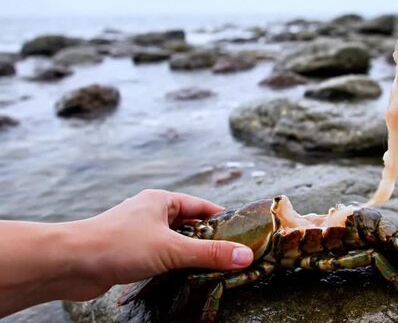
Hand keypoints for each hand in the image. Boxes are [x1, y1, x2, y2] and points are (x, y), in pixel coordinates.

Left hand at [68, 189, 254, 300]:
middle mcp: (151, 213)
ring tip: (213, 270)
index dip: (223, 219)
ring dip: (190, 255)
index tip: (243, 233)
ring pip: (175, 243)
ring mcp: (140, 233)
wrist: (70, 263)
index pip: (202, 206)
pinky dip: (173, 266)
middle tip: (232, 256)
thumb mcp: (172, 249)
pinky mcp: (130, 253)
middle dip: (209, 240)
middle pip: (190, 225)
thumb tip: (245, 255)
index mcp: (162, 200)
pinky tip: (184, 279)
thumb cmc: (119, 245)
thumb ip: (209, 253)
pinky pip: (160, 257)